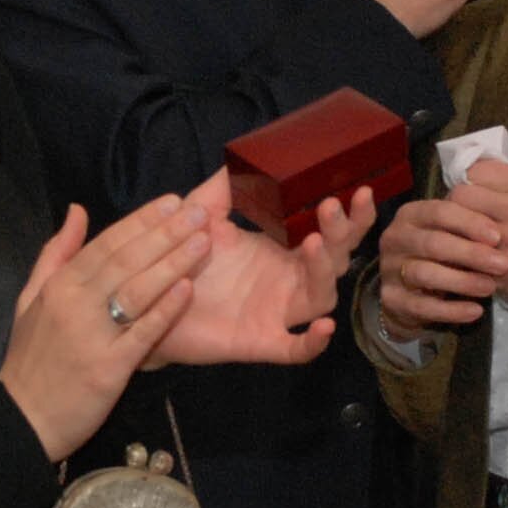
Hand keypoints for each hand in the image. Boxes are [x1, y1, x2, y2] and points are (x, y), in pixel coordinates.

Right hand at [1, 196, 214, 456]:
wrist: (22, 418)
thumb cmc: (31, 360)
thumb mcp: (31, 300)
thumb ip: (55, 254)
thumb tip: (78, 210)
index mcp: (59, 284)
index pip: (106, 243)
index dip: (141, 221)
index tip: (172, 201)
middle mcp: (75, 302)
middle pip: (127, 260)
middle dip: (165, 233)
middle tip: (199, 213)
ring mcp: (92, 334)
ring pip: (138, 290)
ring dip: (173, 263)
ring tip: (203, 241)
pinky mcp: (109, 367)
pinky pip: (142, 333)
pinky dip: (166, 310)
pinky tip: (189, 289)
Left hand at [150, 170, 373, 367]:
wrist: (151, 301)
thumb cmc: (182, 258)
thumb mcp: (201, 216)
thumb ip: (223, 188)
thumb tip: (245, 158)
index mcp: (282, 246)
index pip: (328, 230)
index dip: (349, 214)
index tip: (355, 188)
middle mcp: (289, 278)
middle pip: (335, 258)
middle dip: (342, 232)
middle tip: (331, 206)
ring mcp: (279, 311)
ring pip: (321, 296)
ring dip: (324, 270)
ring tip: (312, 243)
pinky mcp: (262, 341)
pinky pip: (297, 349)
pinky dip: (314, 342)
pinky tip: (324, 326)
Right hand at [378, 193, 506, 337]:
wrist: (410, 292)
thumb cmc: (441, 253)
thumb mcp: (451, 232)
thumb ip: (470, 223)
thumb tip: (501, 224)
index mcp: (411, 214)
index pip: (440, 211)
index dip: (470, 223)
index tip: (498, 237)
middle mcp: (395, 238)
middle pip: (434, 243)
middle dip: (471, 254)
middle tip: (503, 264)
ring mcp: (389, 270)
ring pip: (425, 274)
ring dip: (462, 281)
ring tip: (490, 287)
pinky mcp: (392, 299)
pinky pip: (422, 306)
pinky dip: (452, 310)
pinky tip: (476, 311)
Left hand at [450, 159, 507, 331]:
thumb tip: (469, 172)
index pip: (477, 170)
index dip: (469, 180)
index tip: (472, 191)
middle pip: (461, 194)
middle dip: (455, 204)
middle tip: (459, 213)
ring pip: (457, 224)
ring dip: (453, 229)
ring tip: (460, 232)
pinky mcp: (499, 268)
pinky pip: (462, 254)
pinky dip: (459, 253)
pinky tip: (465, 254)